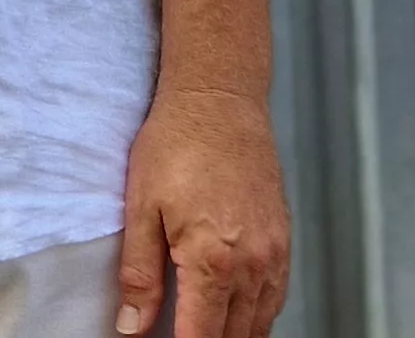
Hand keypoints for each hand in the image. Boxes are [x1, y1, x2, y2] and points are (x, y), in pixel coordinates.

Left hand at [117, 84, 291, 336]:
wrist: (220, 100)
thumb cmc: (177, 144)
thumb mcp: (141, 208)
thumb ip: (139, 276)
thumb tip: (131, 326)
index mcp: (213, 261)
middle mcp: (253, 264)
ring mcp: (274, 253)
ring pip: (259, 324)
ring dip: (232, 336)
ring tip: (201, 331)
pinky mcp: (283, 240)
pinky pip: (275, 298)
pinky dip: (255, 316)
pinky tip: (233, 315)